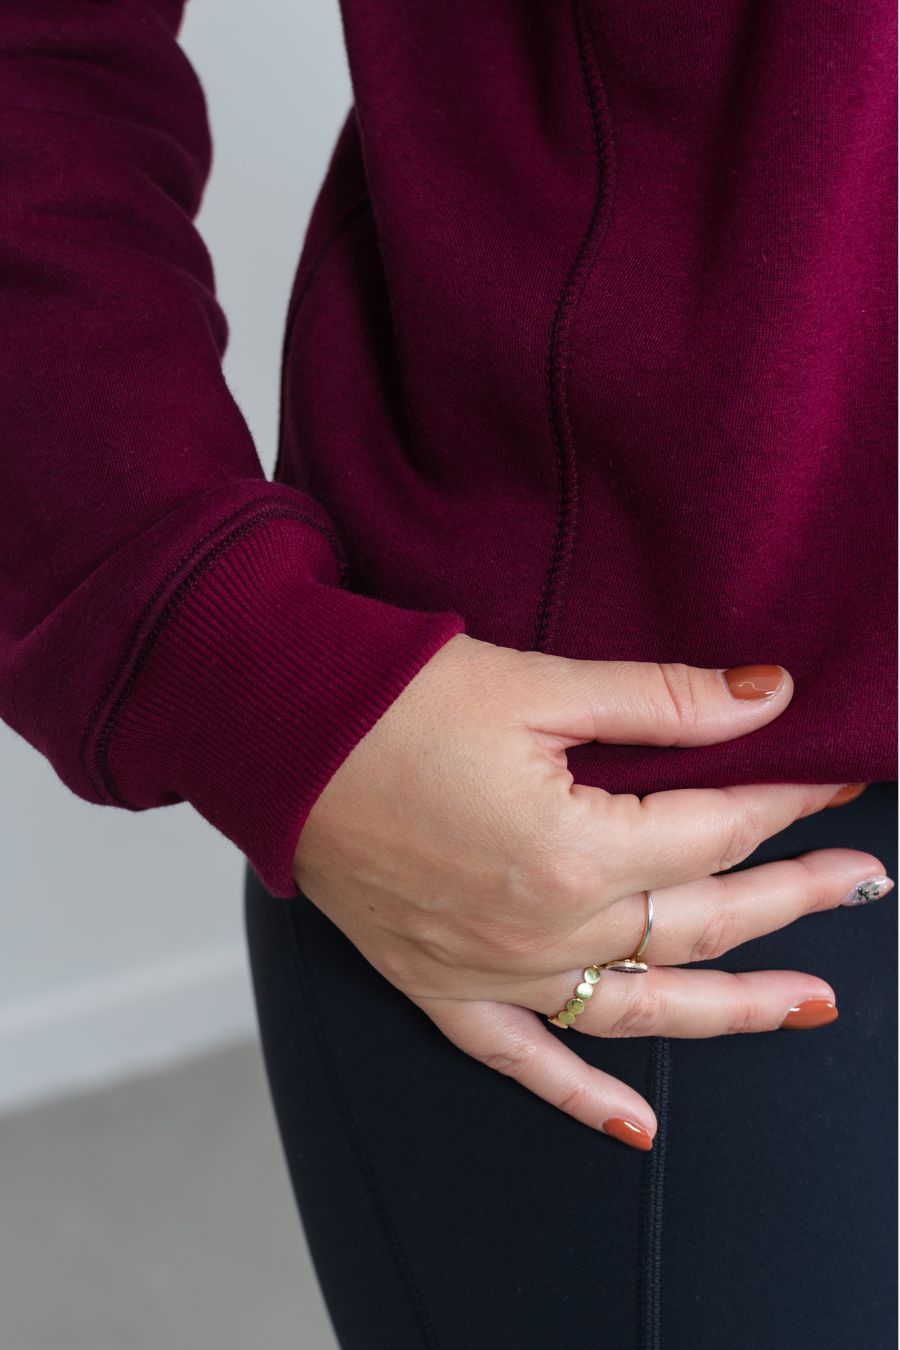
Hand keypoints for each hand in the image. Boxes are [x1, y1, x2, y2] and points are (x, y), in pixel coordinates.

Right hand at [291, 634, 888, 1146]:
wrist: (279, 736)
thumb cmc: (395, 703)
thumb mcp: (539, 685)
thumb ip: (664, 700)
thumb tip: (769, 695)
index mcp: (575, 849)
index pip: (719, 826)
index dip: (790, 798)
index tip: (837, 780)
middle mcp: (545, 927)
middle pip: (702, 920)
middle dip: (793, 896)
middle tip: (862, 881)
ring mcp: (495, 970)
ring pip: (642, 1007)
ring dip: (734, 1009)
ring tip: (811, 1008)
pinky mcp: (443, 986)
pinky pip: (524, 1060)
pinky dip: (581, 1098)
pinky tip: (638, 1126)